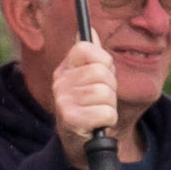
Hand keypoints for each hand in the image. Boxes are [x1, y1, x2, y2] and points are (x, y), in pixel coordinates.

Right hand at [45, 35, 122, 149]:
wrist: (79, 140)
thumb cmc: (90, 105)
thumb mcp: (91, 78)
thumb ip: (93, 55)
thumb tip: (89, 30)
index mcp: (66, 68)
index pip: (85, 47)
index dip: (102, 59)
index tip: (103, 72)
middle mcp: (60, 81)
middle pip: (101, 72)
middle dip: (110, 87)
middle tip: (101, 98)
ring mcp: (62, 100)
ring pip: (105, 93)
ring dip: (109, 105)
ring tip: (98, 110)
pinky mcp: (70, 119)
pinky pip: (106, 113)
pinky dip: (108, 119)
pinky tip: (97, 122)